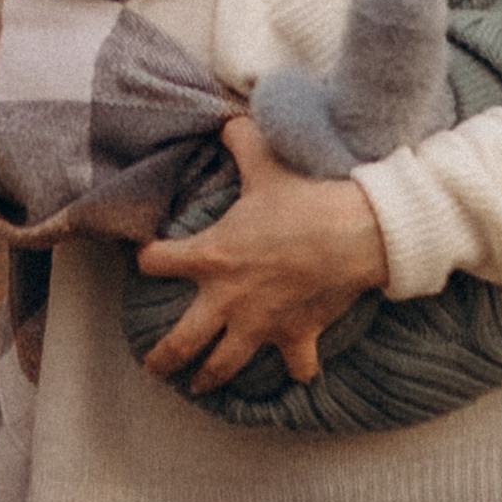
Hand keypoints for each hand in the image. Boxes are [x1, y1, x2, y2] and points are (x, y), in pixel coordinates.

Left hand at [135, 115, 386, 391]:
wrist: (356, 233)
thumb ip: (239, 140)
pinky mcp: (297, 337)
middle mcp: (227, 300)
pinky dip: (297, 372)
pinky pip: (295, 368)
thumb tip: (225, 116)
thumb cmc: (306, 200)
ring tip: (198, 385)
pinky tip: (296, 374)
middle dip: (162, 358)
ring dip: (209, 378)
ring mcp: (260, 325)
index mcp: (211, 257)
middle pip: (181, 342)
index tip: (144, 259)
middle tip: (153, 366)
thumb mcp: (266, 163)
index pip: (156, 262)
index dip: (147, 258)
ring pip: (223, 366)